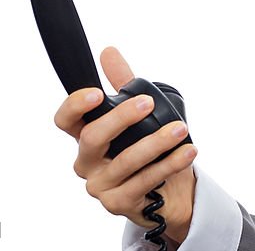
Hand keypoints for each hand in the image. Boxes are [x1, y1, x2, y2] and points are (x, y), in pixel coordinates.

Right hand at [54, 46, 197, 243]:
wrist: (171, 193)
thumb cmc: (149, 150)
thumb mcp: (137, 115)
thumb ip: (123, 85)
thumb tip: (109, 52)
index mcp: (87, 136)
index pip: (66, 120)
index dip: (74, 106)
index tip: (97, 92)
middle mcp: (87, 162)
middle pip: (93, 138)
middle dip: (121, 118)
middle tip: (148, 103)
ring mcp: (101, 185)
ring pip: (125, 161)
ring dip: (156, 142)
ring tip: (181, 128)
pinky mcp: (119, 203)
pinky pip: (145, 181)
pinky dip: (170, 164)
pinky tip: (188, 151)